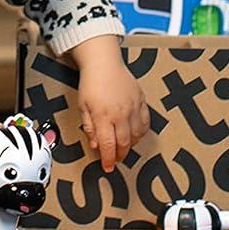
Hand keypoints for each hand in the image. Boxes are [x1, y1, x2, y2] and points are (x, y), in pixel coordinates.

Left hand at [72, 37, 148, 172]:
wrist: (104, 62)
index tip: (108, 167)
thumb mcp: (83, 106)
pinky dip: (141, 132)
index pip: (108, 146)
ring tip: (123, 147)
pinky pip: (145, 123)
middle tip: (115, 159)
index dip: (108, 160)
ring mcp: (133, 108)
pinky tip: (134, 134)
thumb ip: (89, 128)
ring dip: (130, 145)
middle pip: (123, 144)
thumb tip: (95, 145)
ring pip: (136, 136)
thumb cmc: (91, 83)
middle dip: (119, 155)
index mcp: (103, 116)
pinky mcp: (141, 101)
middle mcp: (120, 114)